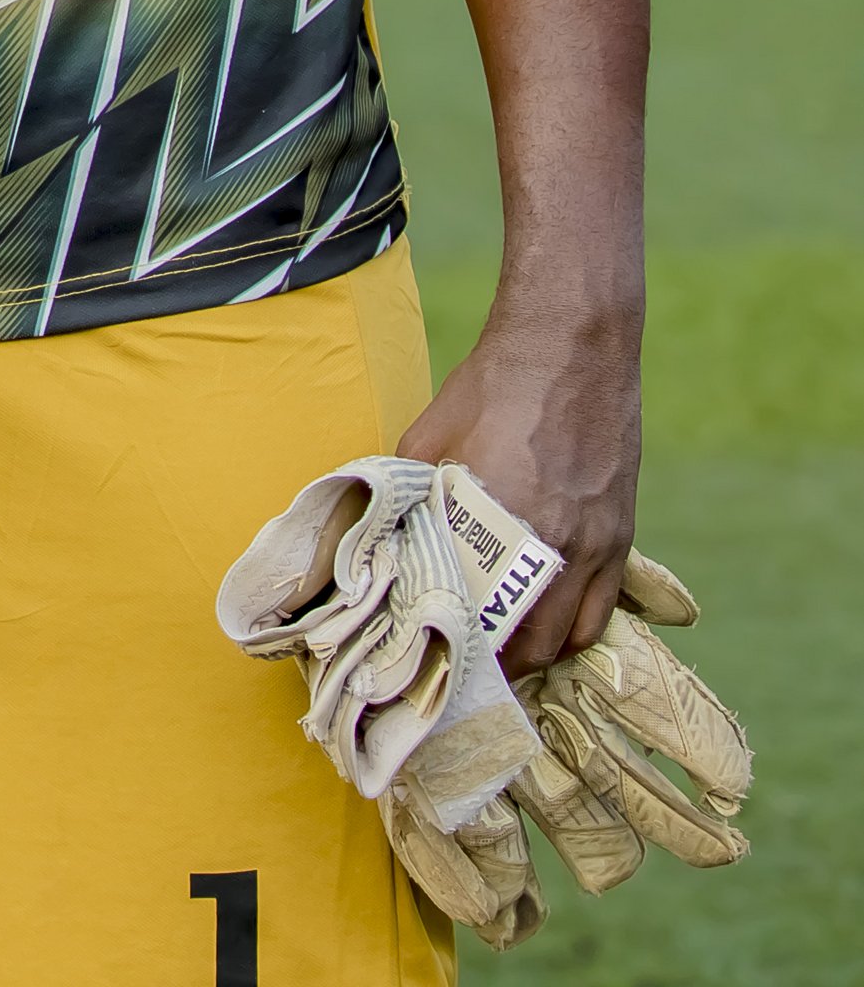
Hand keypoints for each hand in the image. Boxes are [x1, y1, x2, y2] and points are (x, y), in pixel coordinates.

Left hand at [400, 296, 641, 671]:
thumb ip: (411, 486)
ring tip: (506, 653)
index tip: (436, 659)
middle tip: (466, 663)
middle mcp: (558, 546)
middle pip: (531, 644)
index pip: (481, 616)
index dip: (460, 648)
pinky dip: (577, 627)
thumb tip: (385, 520)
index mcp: (504, 521)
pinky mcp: (623, 535)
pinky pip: (605, 610)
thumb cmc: (494, 383)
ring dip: (540, 653)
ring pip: (571, 637)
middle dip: (497, 663)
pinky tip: (552, 622)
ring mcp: (599, 545)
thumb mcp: (432, 432)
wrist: (572, 345)